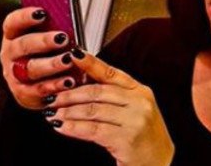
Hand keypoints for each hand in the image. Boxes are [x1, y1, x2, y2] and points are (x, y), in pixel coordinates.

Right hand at [0, 7, 76, 108]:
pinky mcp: (23, 93)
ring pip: (30, 69)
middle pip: (22, 45)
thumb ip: (54, 27)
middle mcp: (9, 54)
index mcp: (12, 35)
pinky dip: (54, 85)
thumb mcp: (48, 36)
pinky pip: (37, 90)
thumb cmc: (48, 52)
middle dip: (43, 41)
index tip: (42, 13)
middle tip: (62, 38)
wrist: (43, 82)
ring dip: (51, 64)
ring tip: (68, 60)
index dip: (25, 17)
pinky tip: (68, 81)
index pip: (12, 23)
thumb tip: (68, 16)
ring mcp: (13, 75)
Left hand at [44, 49, 173, 165]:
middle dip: (71, 95)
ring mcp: (135, 120)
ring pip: (93, 110)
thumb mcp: (132, 111)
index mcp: (140, 91)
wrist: (157, 165)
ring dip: (69, 112)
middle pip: (97, 92)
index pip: (111, 73)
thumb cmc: (142, 138)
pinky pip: (93, 130)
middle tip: (54, 97)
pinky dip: (74, 127)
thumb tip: (79, 83)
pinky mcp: (127, 139)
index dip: (90, 63)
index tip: (73, 55)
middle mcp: (140, 103)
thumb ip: (112, 97)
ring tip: (54, 113)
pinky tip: (63, 127)